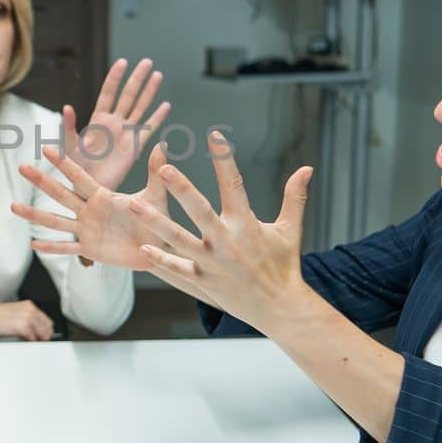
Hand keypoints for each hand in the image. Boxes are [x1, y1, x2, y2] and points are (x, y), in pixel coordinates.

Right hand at [0, 300, 54, 340]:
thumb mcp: (9, 315)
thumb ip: (22, 320)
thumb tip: (31, 333)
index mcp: (27, 305)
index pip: (46, 320)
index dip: (45, 331)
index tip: (42, 338)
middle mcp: (29, 309)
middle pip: (48, 328)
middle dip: (44, 337)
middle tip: (36, 344)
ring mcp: (27, 318)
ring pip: (44, 335)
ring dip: (38, 342)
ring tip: (29, 346)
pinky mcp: (22, 327)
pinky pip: (34, 341)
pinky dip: (30, 345)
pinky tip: (23, 345)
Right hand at [12, 142, 174, 270]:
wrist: (159, 248)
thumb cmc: (158, 219)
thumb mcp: (156, 195)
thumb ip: (156, 172)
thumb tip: (163, 145)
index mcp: (103, 195)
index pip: (79, 177)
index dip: (64, 163)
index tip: (47, 149)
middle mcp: (90, 211)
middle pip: (61, 194)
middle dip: (42, 181)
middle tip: (22, 167)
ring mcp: (87, 230)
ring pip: (56, 221)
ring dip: (35, 215)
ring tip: (13, 206)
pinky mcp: (90, 248)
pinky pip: (68, 247)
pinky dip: (51, 247)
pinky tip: (34, 246)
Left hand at [63, 57, 170, 191]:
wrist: (88, 189)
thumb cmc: (75, 169)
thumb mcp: (68, 146)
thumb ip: (69, 126)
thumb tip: (66, 107)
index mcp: (98, 120)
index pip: (108, 93)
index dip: (115, 77)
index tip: (122, 62)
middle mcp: (114, 124)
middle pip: (128, 95)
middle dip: (137, 79)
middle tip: (147, 62)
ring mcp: (125, 134)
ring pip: (140, 108)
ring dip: (149, 92)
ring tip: (157, 75)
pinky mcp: (134, 148)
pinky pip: (148, 129)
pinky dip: (157, 118)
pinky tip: (165, 106)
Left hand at [130, 131, 318, 333]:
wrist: (280, 307)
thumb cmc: (283, 265)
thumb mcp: (289, 230)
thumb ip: (294, 198)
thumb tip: (307, 168)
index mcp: (247, 225)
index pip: (234, 185)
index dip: (224, 159)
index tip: (214, 135)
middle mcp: (227, 242)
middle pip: (200, 211)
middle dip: (182, 189)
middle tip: (163, 169)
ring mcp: (213, 263)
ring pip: (178, 239)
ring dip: (155, 222)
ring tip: (133, 204)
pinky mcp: (203, 282)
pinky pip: (177, 269)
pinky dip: (160, 259)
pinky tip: (142, 246)